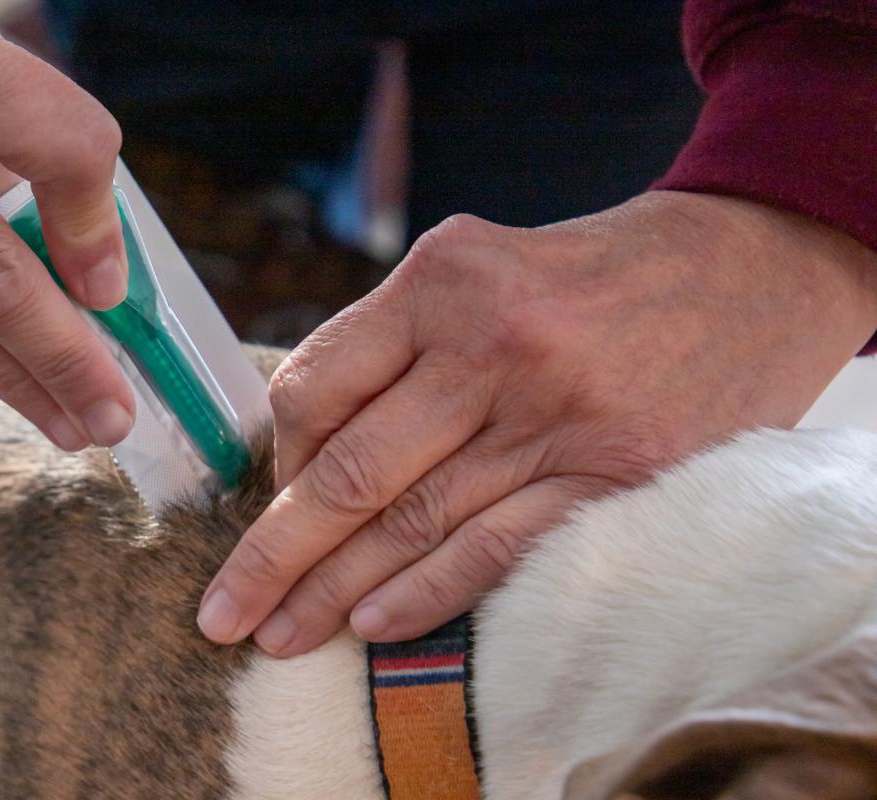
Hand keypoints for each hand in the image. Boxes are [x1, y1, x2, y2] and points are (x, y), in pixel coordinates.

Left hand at [200, 190, 876, 655]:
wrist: (737, 270)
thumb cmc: (581, 276)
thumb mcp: (475, 266)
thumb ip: (392, 343)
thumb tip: (300, 442)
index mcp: (443, 280)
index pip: (318, 385)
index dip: (278, 458)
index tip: (265, 500)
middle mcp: (493, 345)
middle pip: (352, 471)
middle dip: (275, 552)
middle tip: (223, 610)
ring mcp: (557, 413)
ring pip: (415, 522)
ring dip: (337, 590)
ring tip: (281, 634)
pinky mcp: (614, 473)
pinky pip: (497, 548)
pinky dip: (428, 593)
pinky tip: (372, 625)